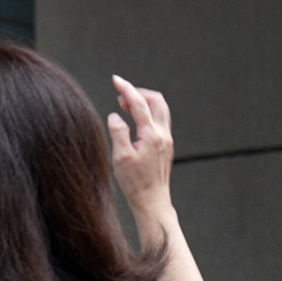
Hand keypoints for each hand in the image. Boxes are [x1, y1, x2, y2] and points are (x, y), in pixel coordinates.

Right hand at [107, 75, 177, 220]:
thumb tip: (115, 115)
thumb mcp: (120, 157)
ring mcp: (166, 140)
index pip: (139, 103)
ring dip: (143, 102)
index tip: (116, 79)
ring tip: (124, 105)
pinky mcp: (165, 146)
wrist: (152, 201)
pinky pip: (159, 120)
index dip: (126, 89)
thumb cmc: (135, 183)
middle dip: (138, 92)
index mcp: (151, 135)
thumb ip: (118, 132)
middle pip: (156, 100)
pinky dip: (147, 113)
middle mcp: (162, 135)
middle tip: (120, 94)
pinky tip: (134, 120)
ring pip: (160, 110)